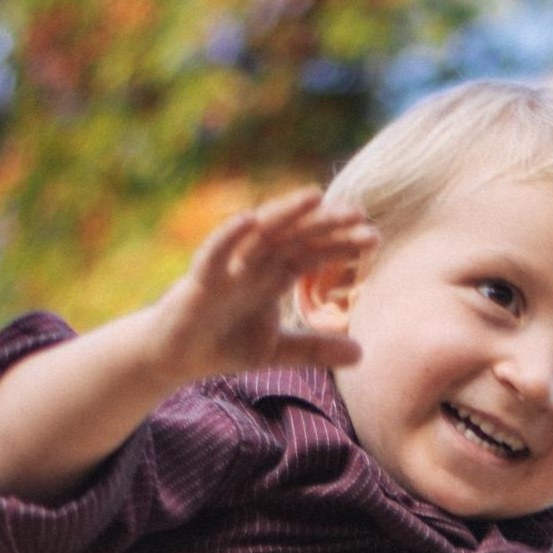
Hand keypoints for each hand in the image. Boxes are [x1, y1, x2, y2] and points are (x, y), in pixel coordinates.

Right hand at [144, 188, 376, 388]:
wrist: (178, 356)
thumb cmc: (226, 343)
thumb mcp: (279, 350)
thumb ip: (316, 348)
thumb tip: (363, 354)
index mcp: (274, 274)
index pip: (314, 252)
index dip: (342, 244)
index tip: (374, 237)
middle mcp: (255, 262)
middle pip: (295, 236)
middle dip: (325, 224)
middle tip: (360, 213)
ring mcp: (228, 266)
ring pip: (260, 234)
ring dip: (286, 214)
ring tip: (314, 196)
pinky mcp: (201, 279)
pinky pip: (215, 252)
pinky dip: (230, 236)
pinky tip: (250, 220)